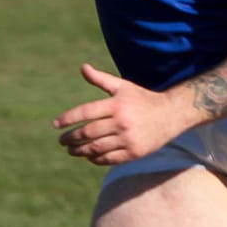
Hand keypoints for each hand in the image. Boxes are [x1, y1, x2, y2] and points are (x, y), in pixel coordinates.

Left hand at [52, 64, 193, 165]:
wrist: (171, 115)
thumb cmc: (142, 99)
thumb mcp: (123, 86)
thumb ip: (101, 79)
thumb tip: (82, 67)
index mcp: (116, 105)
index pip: (85, 112)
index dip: (67, 119)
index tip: (55, 124)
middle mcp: (121, 122)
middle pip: (88, 133)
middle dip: (71, 138)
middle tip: (61, 141)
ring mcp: (128, 139)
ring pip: (96, 148)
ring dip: (79, 151)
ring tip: (71, 150)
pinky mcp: (134, 153)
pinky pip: (109, 159)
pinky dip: (95, 159)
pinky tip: (88, 156)